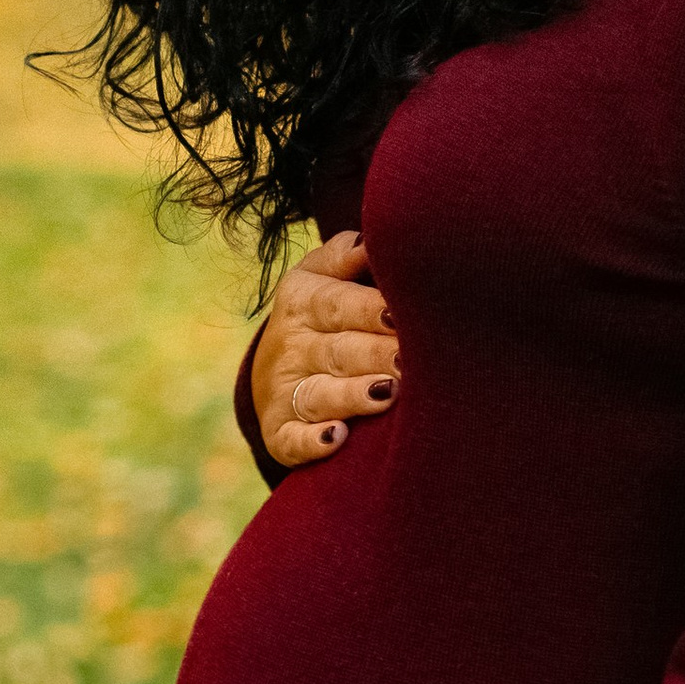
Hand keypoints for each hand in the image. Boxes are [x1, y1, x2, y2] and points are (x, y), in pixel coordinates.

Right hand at [252, 230, 400, 468]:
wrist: (276, 368)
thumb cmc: (324, 314)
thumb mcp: (321, 276)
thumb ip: (345, 256)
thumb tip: (371, 239)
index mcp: (302, 301)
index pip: (339, 304)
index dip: (372, 310)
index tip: (403, 315)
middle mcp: (290, 346)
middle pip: (338, 350)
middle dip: (375, 354)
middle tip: (409, 359)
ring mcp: (284, 391)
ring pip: (320, 394)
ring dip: (351, 395)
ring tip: (385, 393)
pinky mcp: (279, 432)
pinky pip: (291, 440)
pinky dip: (311, 443)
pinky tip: (336, 438)